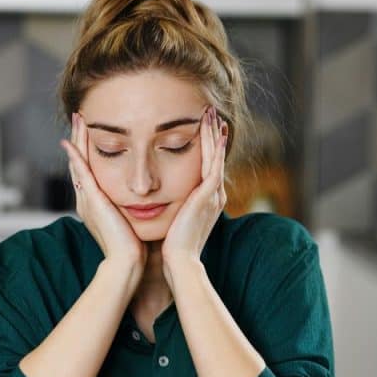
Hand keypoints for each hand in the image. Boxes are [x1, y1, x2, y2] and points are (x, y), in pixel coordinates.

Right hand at [61, 112, 146, 272]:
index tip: (91, 128)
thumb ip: (130, 205)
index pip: (91, 168)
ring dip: (77, 140)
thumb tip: (143, 194)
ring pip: (78, 163)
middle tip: (79, 115)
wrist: (127, 263)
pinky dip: (76, 158)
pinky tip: (71, 142)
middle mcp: (87, 198)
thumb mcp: (130, 218)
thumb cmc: (133, 245)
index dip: (89, 148)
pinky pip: (81, 174)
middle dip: (79, 138)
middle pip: (80, 161)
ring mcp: (87, 199)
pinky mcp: (91, 201)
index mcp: (96, 201)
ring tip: (77, 119)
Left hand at [161, 105, 227, 272]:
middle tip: (210, 113)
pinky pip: (213, 164)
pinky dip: (213, 146)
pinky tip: (213, 131)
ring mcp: (213, 194)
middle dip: (212, 134)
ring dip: (212, 133)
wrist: (179, 263)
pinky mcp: (208, 195)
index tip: (204, 129)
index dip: (206, 147)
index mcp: (205, 201)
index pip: (207, 167)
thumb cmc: (173, 248)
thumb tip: (161, 203)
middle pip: (214, 157)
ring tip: (210, 114)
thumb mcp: (175, 222)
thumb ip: (174, 209)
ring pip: (215, 156)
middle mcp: (213, 195)